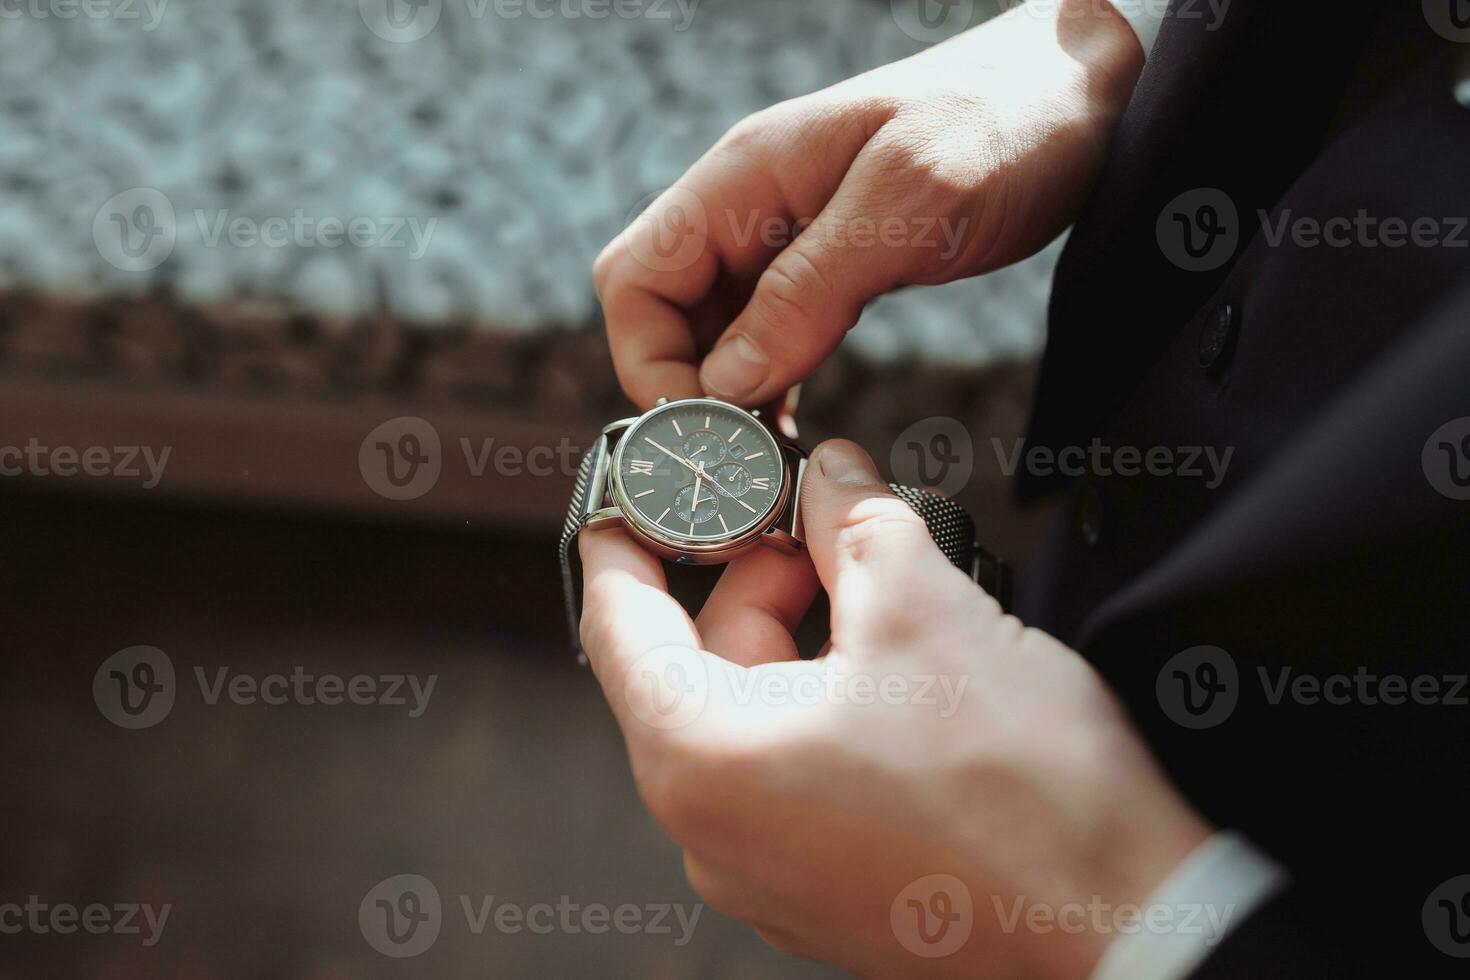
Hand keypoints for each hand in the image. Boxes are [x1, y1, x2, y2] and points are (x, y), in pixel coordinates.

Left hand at [579, 440, 1208, 979]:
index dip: (631, 535)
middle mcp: (710, 832)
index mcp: (700, 759)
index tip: (642, 487)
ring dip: (808, 635)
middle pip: (697, 661)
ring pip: (754, 712)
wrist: (1127, 927)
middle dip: (763, 575)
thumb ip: (856, 523)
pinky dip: (828, 702)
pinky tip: (901, 665)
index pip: (618, 623)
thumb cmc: (1020, 787)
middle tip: (828, 517)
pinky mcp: (824, 890)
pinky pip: (793, 769)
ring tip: (886, 588)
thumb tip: (829, 472)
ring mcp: (766, 872)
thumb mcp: (925, 609)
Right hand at [594, 0, 1143, 409]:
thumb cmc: (1006, 122)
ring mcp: (784, 233)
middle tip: (739, 463)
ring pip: (710, 329)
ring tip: (764, 460)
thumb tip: (726, 382)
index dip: (650, 364)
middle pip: (661, 310)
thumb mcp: (909, 205)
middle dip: (684, 392)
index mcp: (745, 174)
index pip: (634, 278)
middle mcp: (748, 204)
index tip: (708, 432)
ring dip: (724, 396)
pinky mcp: (826, 261)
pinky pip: (764, 330)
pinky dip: (765, 382)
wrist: (1084, 88)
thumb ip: (809, 289)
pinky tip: (791, 425)